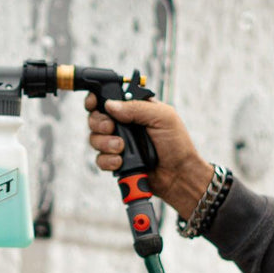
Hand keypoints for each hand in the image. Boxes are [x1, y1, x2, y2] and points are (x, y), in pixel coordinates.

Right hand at [85, 94, 214, 218]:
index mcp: (135, 108)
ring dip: (104, 143)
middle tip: (111, 128)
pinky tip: (120, 161)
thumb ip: (136, 107)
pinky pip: (100, 159)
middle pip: (96, 117)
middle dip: (99, 123)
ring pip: (94, 138)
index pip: (109, 98)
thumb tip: (110, 105)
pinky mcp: (116, 161)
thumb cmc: (177, 143)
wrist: (178, 174)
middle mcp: (124, 124)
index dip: (97, 99)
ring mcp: (118, 143)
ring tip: (120, 148)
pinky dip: (107, 160)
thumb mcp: (162, 117)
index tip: (94, 103)